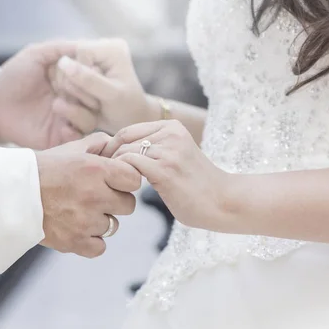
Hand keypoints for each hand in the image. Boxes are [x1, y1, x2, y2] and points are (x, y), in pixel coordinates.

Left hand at [0, 42, 98, 148]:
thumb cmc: (13, 76)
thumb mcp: (36, 54)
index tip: (78, 69)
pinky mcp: (61, 136)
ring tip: (56, 105)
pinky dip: (74, 129)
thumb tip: (86, 46)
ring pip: (91, 118)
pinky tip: (61, 124)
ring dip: (78, 111)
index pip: (95, 77)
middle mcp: (75, 99)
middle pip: (97, 99)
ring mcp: (69, 118)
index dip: (90, 73)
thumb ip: (61, 48)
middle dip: (85, 92)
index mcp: (72, 79)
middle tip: (64, 88)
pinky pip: (79, 136)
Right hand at [36, 132, 141, 257]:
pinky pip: (100, 246)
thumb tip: (118, 146)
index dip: (126, 180)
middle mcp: (94, 195)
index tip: (114, 180)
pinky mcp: (74, 241)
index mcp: (95, 169)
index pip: (134, 179)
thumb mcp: (71, 149)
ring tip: (80, 210)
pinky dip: (92, 240)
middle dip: (116, 200)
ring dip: (101, 219)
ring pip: (114, 225)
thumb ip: (99, 144)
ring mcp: (85, 221)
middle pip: (129, 204)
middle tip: (97, 195)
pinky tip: (79, 227)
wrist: (10, 193)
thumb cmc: (41, 169)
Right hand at [55, 39, 154, 134]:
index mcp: (112, 48)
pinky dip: (68, 94)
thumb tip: (63, 62)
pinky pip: (58, 78)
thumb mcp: (112, 95)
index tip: (95, 94)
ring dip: (72, 92)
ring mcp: (86, 58)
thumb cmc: (126, 108)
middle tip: (95, 102)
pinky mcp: (77, 69)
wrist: (128, 119)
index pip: (81, 50)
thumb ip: (89, 80)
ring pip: (59, 71)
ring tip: (92, 103)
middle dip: (76, 86)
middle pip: (66, 59)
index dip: (79, 74)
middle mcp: (98, 47)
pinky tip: (82, 102)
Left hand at [103, 120, 228, 231]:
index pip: (128, 131)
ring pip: (124, 152)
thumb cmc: (197, 185)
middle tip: (105, 178)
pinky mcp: (165, 169)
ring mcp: (169, 150)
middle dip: (109, 158)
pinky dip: (121, 176)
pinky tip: (127, 190)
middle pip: (123, 138)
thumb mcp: (176, 156)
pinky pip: (129, 164)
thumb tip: (118, 152)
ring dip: (114, 170)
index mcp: (172, 126)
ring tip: (116, 186)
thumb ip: (154, 149)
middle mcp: (171, 133)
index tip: (107, 168)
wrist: (223, 202)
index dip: (113, 149)